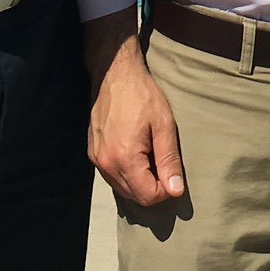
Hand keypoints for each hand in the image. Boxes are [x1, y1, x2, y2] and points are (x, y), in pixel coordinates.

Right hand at [85, 9, 184, 205]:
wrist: (114, 74)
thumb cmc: (141, 95)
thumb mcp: (164, 125)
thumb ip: (169, 160)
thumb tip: (176, 190)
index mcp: (124, 157)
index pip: (147, 196)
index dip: (166, 190)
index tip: (173, 172)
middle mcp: (106, 163)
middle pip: (134, 196)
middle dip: (153, 187)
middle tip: (164, 161)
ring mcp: (96, 159)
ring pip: (122, 188)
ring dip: (140, 181)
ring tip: (151, 155)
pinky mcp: (93, 153)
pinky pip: (112, 176)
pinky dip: (127, 173)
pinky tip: (137, 153)